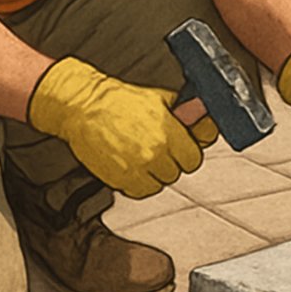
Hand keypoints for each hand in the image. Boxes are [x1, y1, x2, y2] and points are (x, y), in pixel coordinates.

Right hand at [27, 57, 202, 198]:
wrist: (85, 108)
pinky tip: (132, 166)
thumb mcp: (161, 99)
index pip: (194, 158)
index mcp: (168, 131)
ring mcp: (137, 168)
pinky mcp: (120, 180)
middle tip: (159, 150)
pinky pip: (141, 192)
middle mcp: (155, 152)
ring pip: (160, 183)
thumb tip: (205, 120)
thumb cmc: (120, 101)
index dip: (188, 152)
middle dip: (171, 161)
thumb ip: (185, 114)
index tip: (181, 148)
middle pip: (178, 172)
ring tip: (143, 156)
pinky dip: (139, 183)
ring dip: (155, 173)